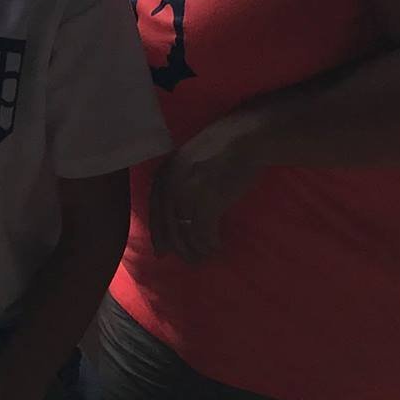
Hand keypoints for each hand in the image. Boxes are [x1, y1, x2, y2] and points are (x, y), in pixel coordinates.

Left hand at [149, 110, 264, 263]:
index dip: (159, 234)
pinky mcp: (207, 201)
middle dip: (177, 247)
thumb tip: (176, 218)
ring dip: (195, 250)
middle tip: (190, 261)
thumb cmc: (221, 150)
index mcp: (164, 174)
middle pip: (168, 226)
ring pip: (185, 233)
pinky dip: (209, 244)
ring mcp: (188, 193)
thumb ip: (178, 183)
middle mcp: (170, 184)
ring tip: (206, 256)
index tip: (162, 252)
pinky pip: (203, 233)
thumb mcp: (189, 162)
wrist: (244, 138)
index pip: (155, 212)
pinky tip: (216, 247)